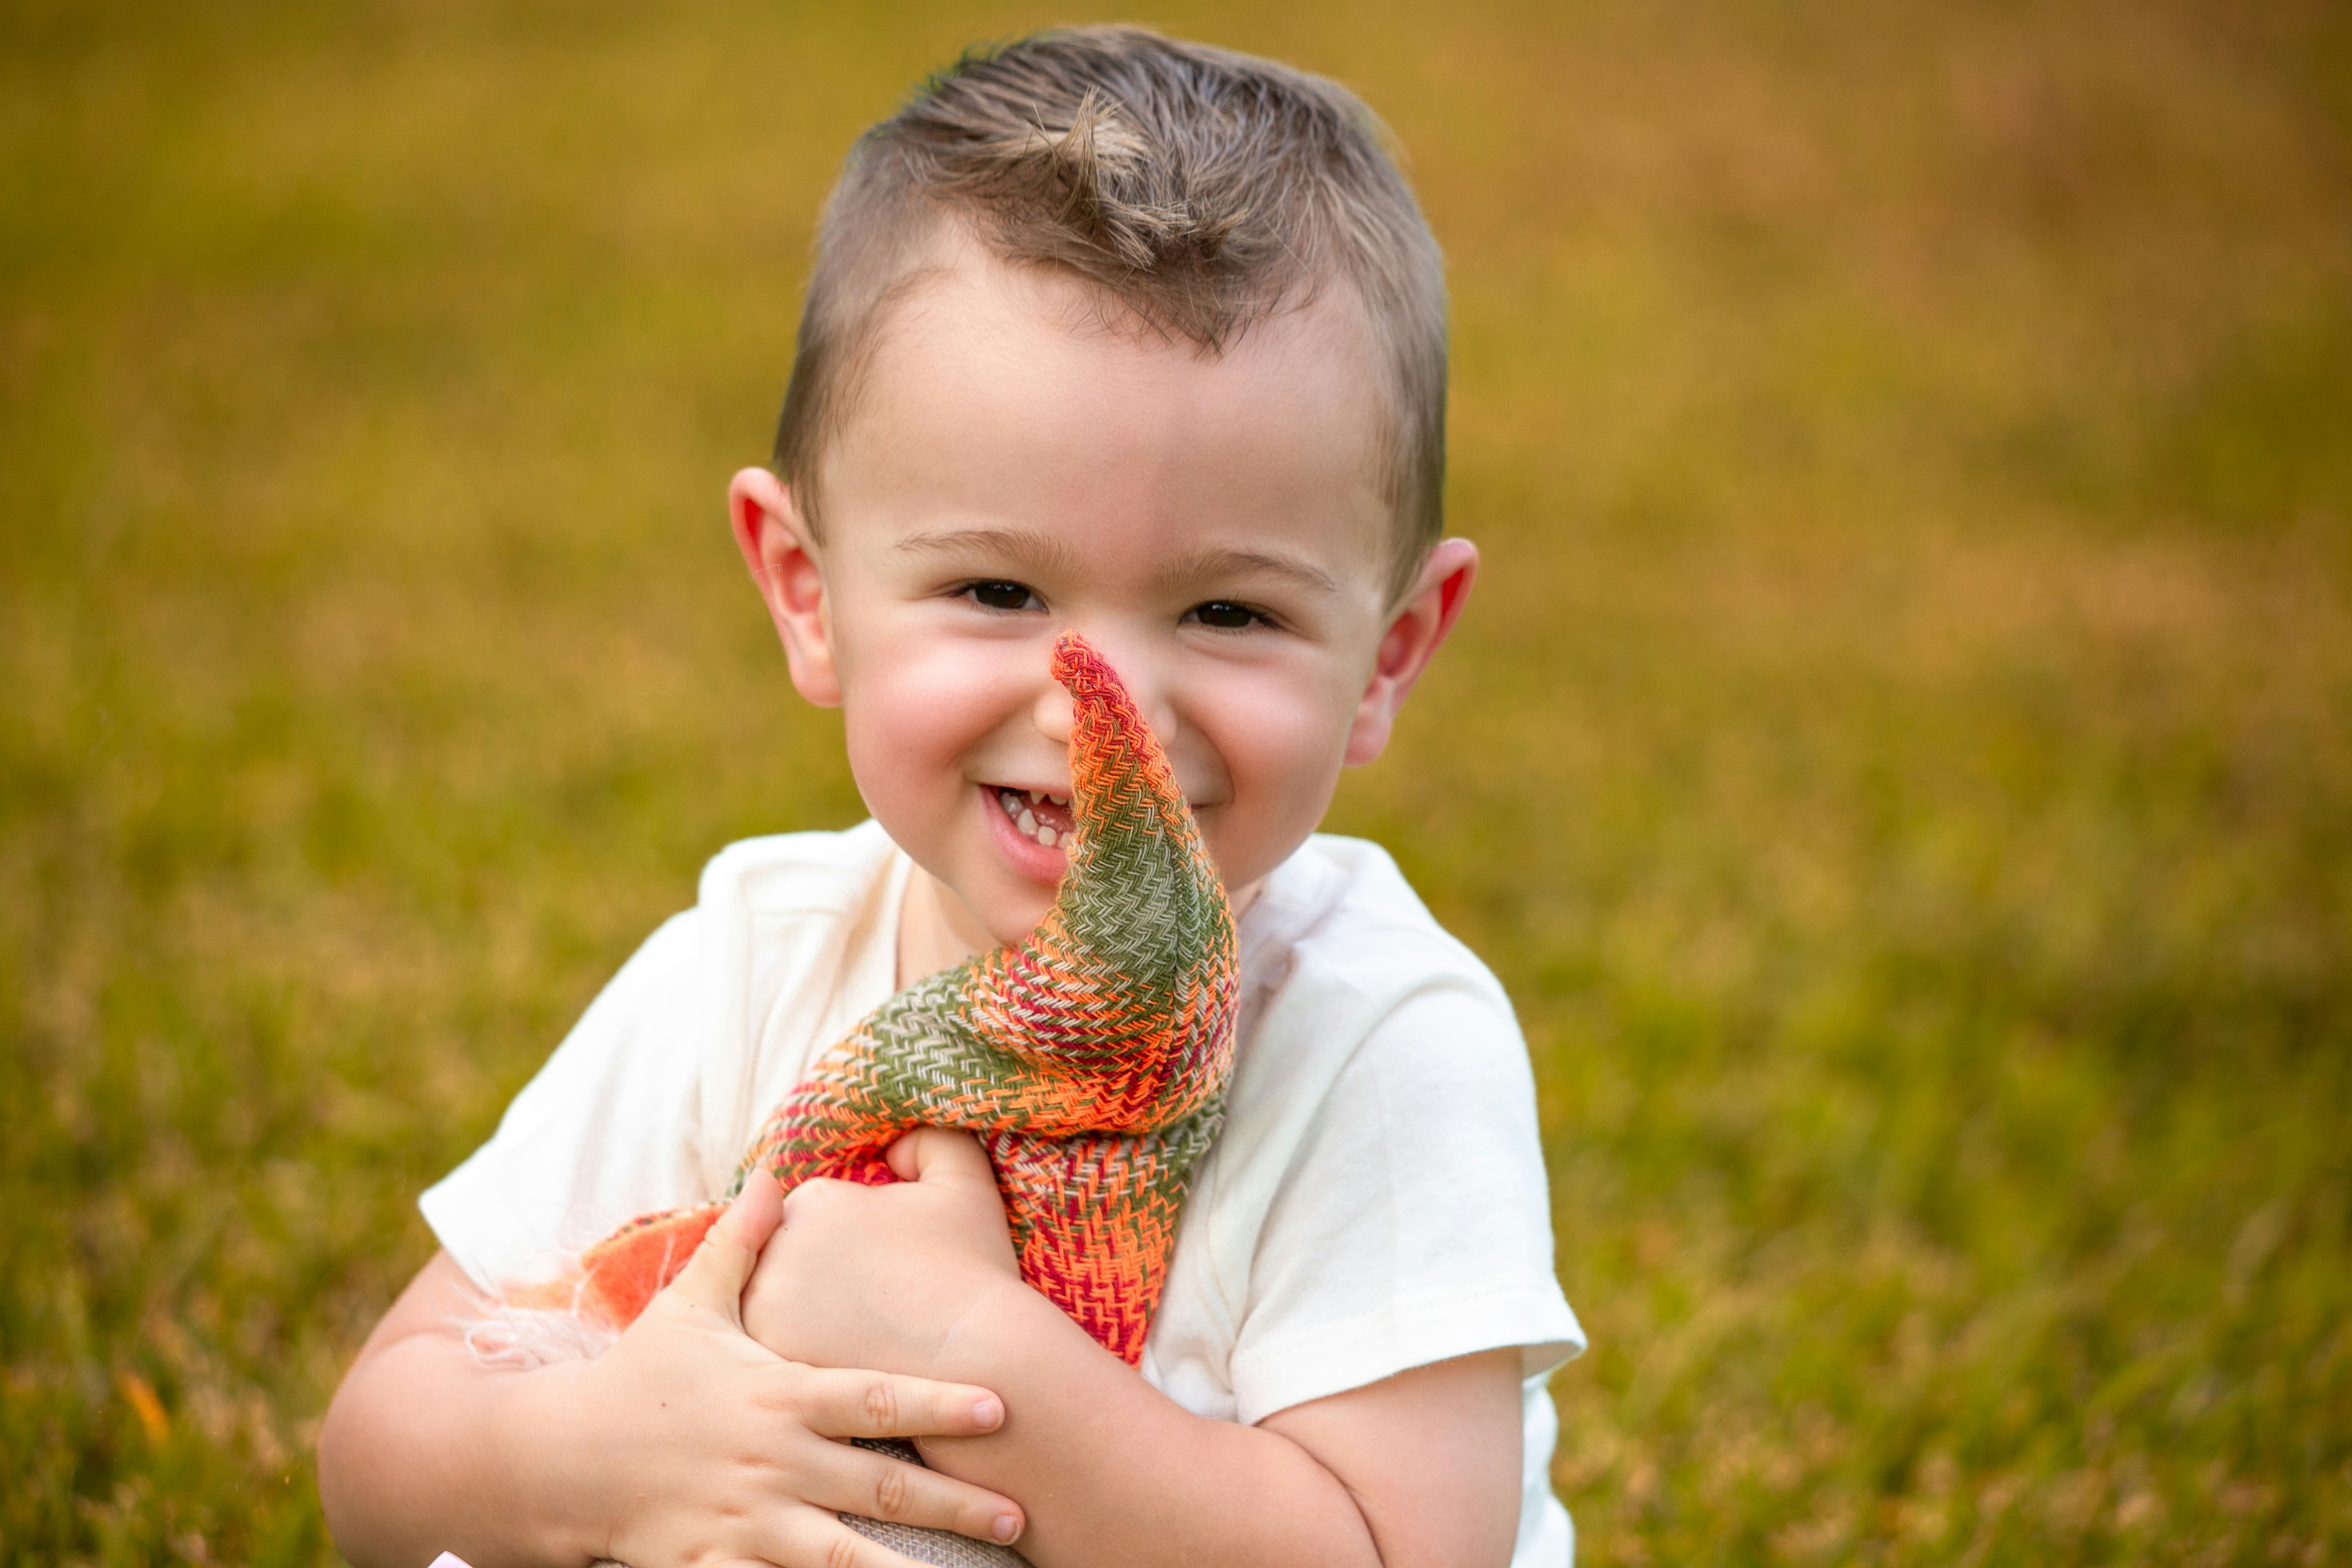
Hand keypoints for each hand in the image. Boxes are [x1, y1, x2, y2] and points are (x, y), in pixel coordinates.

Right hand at [525, 1175, 1027, 1565]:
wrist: (562, 1457)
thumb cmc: (643, 1376)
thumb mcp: (691, 1304)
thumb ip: (742, 1242)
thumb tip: (776, 1168)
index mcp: (778, 1397)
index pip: (875, 1399)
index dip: (939, 1402)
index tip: (1003, 1407)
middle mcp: (772, 1462)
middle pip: (879, 1487)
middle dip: (954, 1505)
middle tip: (1021, 1516)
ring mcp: (745, 1521)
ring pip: (839, 1557)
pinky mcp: (714, 1564)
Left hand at [741, 1129, 1025, 1381]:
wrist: (983, 1362)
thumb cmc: (976, 1271)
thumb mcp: (964, 1180)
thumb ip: (927, 1141)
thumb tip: (892, 1150)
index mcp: (814, 1199)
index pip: (814, 1217)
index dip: (852, 1243)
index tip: (886, 1268)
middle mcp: (776, 1248)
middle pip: (784, 1259)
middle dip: (820, 1279)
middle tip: (872, 1307)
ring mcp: (764, 1310)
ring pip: (772, 1306)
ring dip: (802, 1318)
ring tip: (858, 1338)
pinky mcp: (768, 1365)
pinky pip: (769, 1356)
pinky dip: (798, 1356)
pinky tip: (843, 1365)